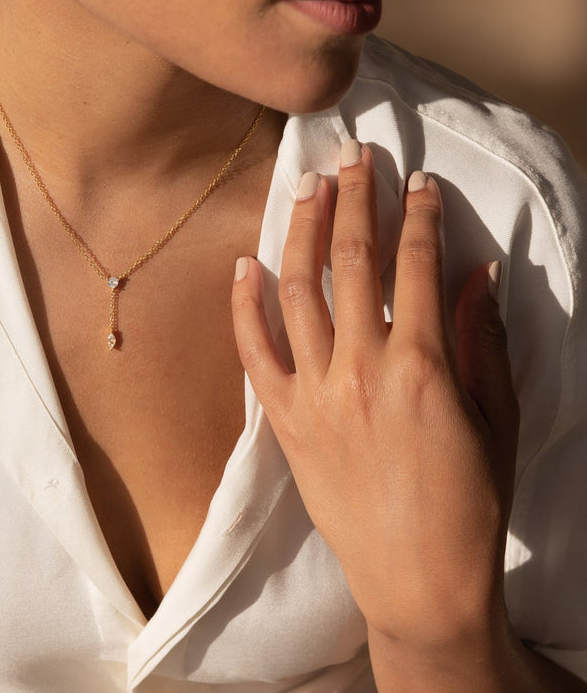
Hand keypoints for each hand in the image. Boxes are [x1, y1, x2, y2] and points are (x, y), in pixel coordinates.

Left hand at [231, 141, 519, 651]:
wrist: (419, 583)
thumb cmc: (471, 505)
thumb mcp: (496, 420)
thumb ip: (483, 340)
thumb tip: (476, 271)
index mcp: (421, 366)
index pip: (415, 266)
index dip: (416, 214)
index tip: (416, 180)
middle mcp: (360, 369)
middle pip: (351, 262)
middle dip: (354, 199)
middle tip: (353, 155)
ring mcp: (315, 393)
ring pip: (297, 290)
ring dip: (301, 230)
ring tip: (305, 185)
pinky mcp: (285, 420)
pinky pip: (254, 351)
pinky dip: (244, 304)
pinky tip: (244, 262)